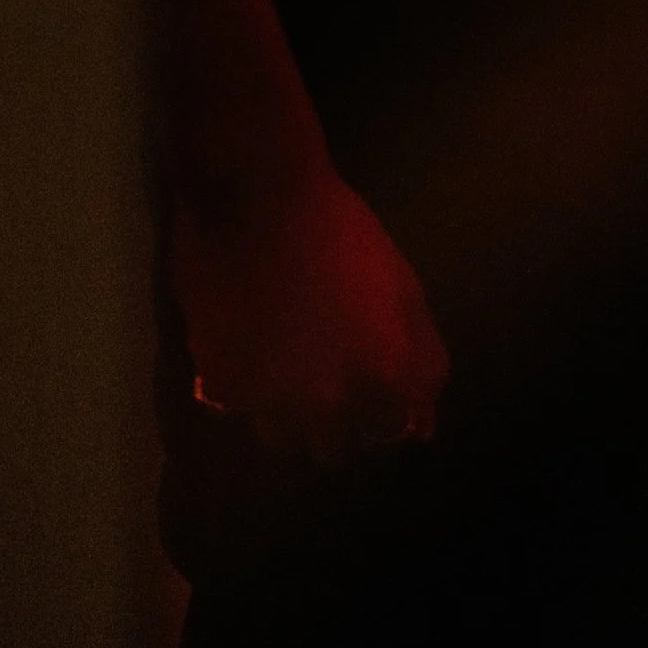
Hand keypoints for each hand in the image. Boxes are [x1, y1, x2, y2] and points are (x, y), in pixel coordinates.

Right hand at [173, 160, 449, 461]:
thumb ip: (421, 359)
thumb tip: (423, 427)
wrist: (257, 199)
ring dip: (291, 414)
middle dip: (338, 418)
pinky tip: (254, 342)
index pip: (393, 433)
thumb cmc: (342, 232)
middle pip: (338, 449)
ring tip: (288, 359)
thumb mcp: (404, 287)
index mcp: (385, 377)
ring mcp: (274, 405)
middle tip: (329, 366)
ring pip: (287, 441)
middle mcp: (332, 406)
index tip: (370, 376)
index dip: (384, 407)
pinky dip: (250, 388)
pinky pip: (243, 412)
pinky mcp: (225, 392)